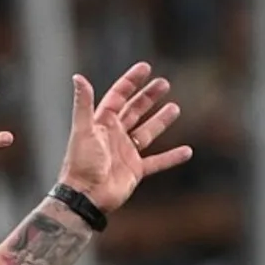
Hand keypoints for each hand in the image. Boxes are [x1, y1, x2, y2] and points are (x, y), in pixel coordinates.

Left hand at [57, 62, 191, 212]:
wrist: (85, 196)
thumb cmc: (81, 163)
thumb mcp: (83, 130)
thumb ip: (83, 104)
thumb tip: (78, 77)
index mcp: (102, 123)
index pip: (118, 97)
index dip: (131, 82)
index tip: (145, 68)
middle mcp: (115, 135)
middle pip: (135, 111)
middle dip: (149, 97)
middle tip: (164, 83)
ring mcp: (126, 152)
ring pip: (147, 132)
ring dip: (161, 121)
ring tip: (175, 107)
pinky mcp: (135, 170)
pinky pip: (157, 162)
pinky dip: (171, 157)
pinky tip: (187, 151)